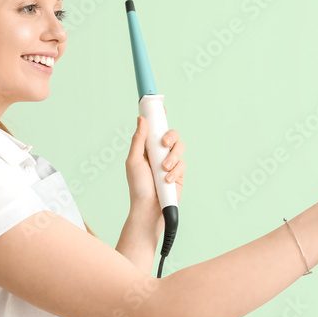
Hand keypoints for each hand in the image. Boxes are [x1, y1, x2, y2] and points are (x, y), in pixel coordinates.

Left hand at [126, 114, 184, 242]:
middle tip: (163, 143)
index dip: (159, 117)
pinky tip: (168, 180)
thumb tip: (141, 119)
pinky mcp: (179, 173)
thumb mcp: (134, 161)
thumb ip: (138, 140)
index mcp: (147, 148)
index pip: (154, 128)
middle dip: (170, 136)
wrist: (149, 209)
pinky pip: (183, 163)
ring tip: (163, 170)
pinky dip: (175, 171)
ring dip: (171, 158)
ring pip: (180, 147)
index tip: (162, 108)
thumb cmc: (138, 187)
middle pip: (172, 134)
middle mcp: (160, 153)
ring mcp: (171, 163)